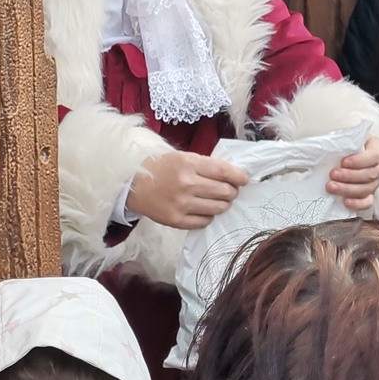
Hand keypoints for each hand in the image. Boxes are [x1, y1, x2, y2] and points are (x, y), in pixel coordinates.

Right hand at [125, 151, 249, 229]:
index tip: (245, 179)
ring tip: (219, 200)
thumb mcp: (182, 157)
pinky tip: (204, 210)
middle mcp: (187, 184)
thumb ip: (205, 165)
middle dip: (232, 191)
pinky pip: (204, 221)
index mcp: (189, 163)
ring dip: (223, 204)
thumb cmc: (161, 168)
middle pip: (224, 191)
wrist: (133, 185)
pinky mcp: (176, 220)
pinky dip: (209, 216)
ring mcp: (182, 204)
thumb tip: (233, 176)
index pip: (223, 171)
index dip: (239, 176)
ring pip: (218, 208)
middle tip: (230, 190)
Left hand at [327, 135, 378, 212]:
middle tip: (332, 174)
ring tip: (331, 187)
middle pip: (371, 174)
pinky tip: (345, 202)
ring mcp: (377, 181)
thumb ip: (342, 141)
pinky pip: (368, 202)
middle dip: (350, 176)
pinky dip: (358, 203)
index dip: (359, 161)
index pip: (375, 156)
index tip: (343, 162)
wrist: (344, 154)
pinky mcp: (370, 194)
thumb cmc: (345, 143)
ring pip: (368, 188)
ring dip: (348, 189)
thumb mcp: (346, 137)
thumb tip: (329, 145)